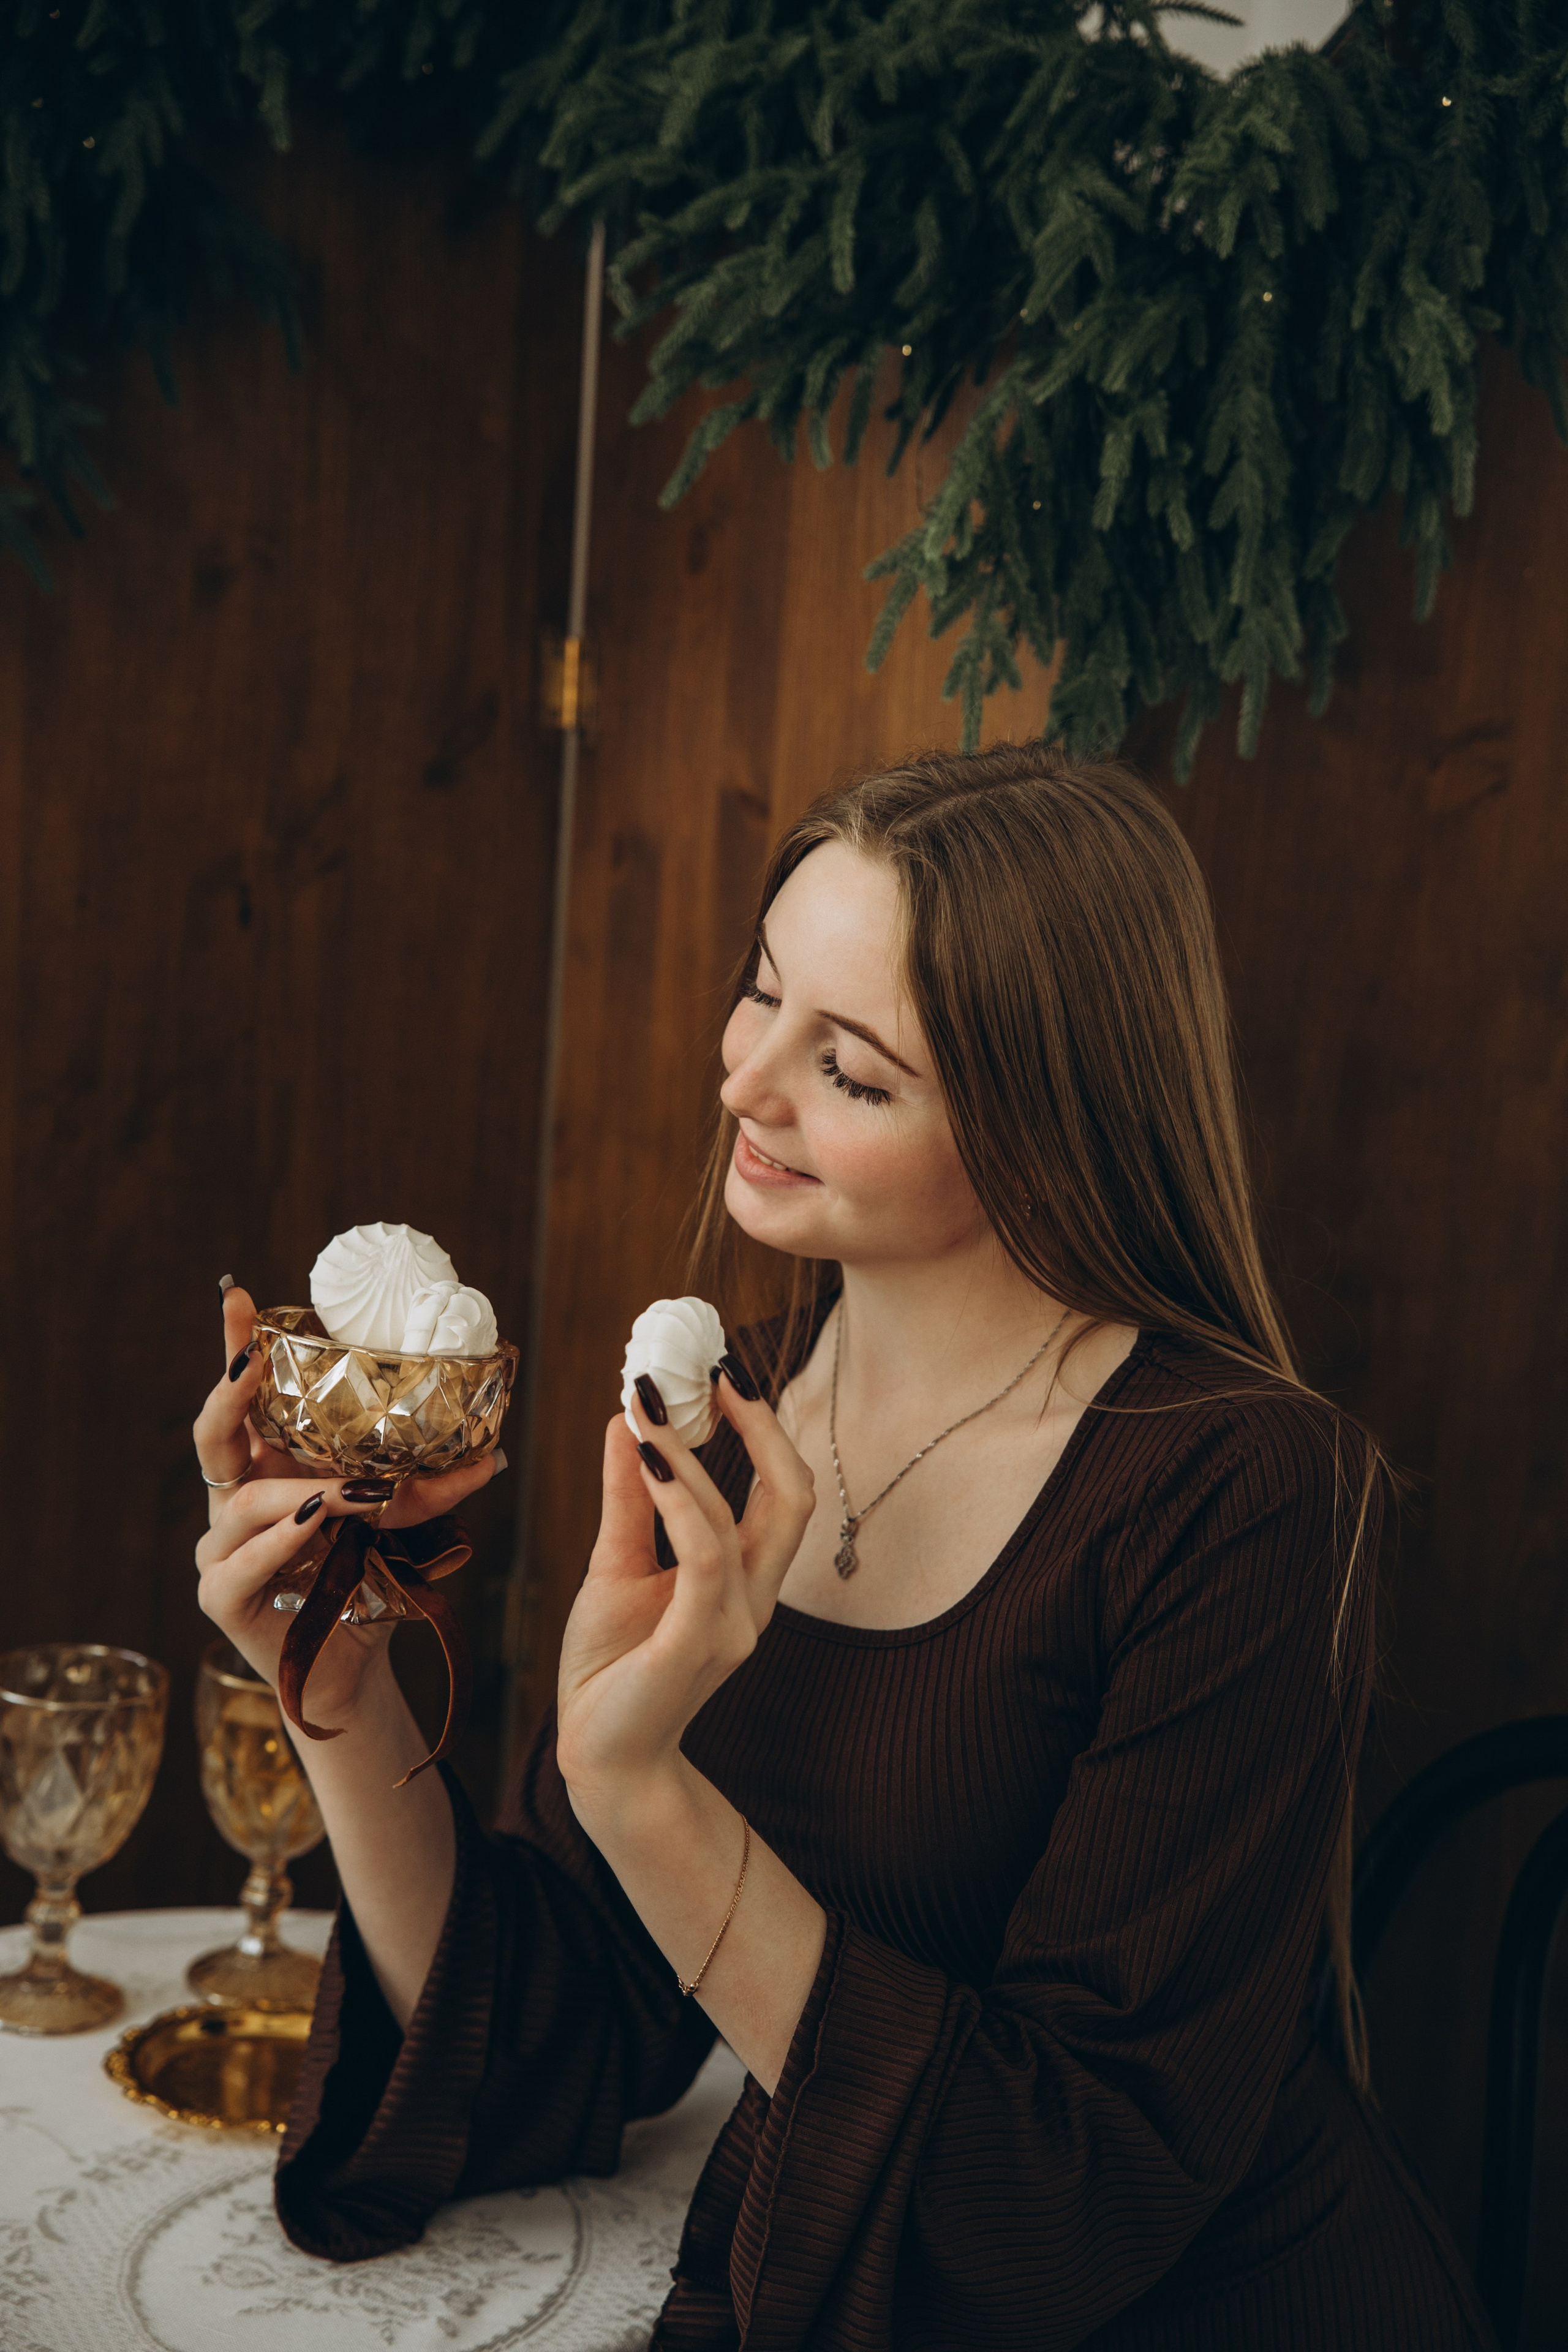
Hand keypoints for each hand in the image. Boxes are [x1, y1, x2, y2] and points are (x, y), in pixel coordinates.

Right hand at [191, 1283, 501, 1724]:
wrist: (353, 1665)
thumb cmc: (367, 1582)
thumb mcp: (403, 1522)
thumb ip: (433, 1488)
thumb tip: (493, 1455)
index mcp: (270, 1467)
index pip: (244, 1399)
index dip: (236, 1347)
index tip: (238, 1294)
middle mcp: (236, 1498)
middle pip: (213, 1435)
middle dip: (229, 1393)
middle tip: (254, 1362)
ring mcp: (221, 1548)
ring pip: (242, 1503)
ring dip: (296, 1491)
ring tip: (344, 1492)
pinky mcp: (222, 1597)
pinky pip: (242, 1562)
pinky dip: (279, 1543)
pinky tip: (310, 1527)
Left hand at [556, 1366, 814, 1814]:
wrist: (600, 1757)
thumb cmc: (611, 1667)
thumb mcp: (616, 1563)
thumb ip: (629, 1497)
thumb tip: (628, 1419)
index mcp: (745, 1580)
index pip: (782, 1491)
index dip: (764, 1428)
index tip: (722, 1372)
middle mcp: (753, 1600)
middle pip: (793, 1496)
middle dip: (762, 1427)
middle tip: (715, 1372)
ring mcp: (733, 1626)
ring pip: (736, 1522)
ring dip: (689, 1457)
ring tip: (645, 1406)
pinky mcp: (697, 1645)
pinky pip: (705, 1562)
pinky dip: (680, 1505)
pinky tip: (646, 1463)